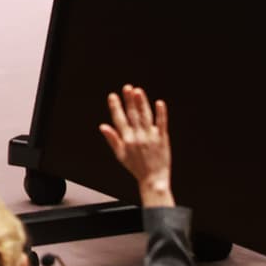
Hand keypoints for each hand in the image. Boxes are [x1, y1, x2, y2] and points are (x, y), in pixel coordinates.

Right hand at [98, 84, 173, 205]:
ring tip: (138, 91)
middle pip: (133, 115)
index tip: (112, 96)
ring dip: (142, 103)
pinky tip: (159, 103)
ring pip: (146, 116)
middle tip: (127, 87)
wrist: (153, 178)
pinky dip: (161, 113)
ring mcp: (151, 136)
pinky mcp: (163, 138)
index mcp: (126, 139)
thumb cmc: (136, 167)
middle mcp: (138, 136)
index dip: (115, 107)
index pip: (119, 119)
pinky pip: (162, 123)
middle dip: (129, 100)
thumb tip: (103, 126)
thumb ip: (112, 139)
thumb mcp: (120, 155)